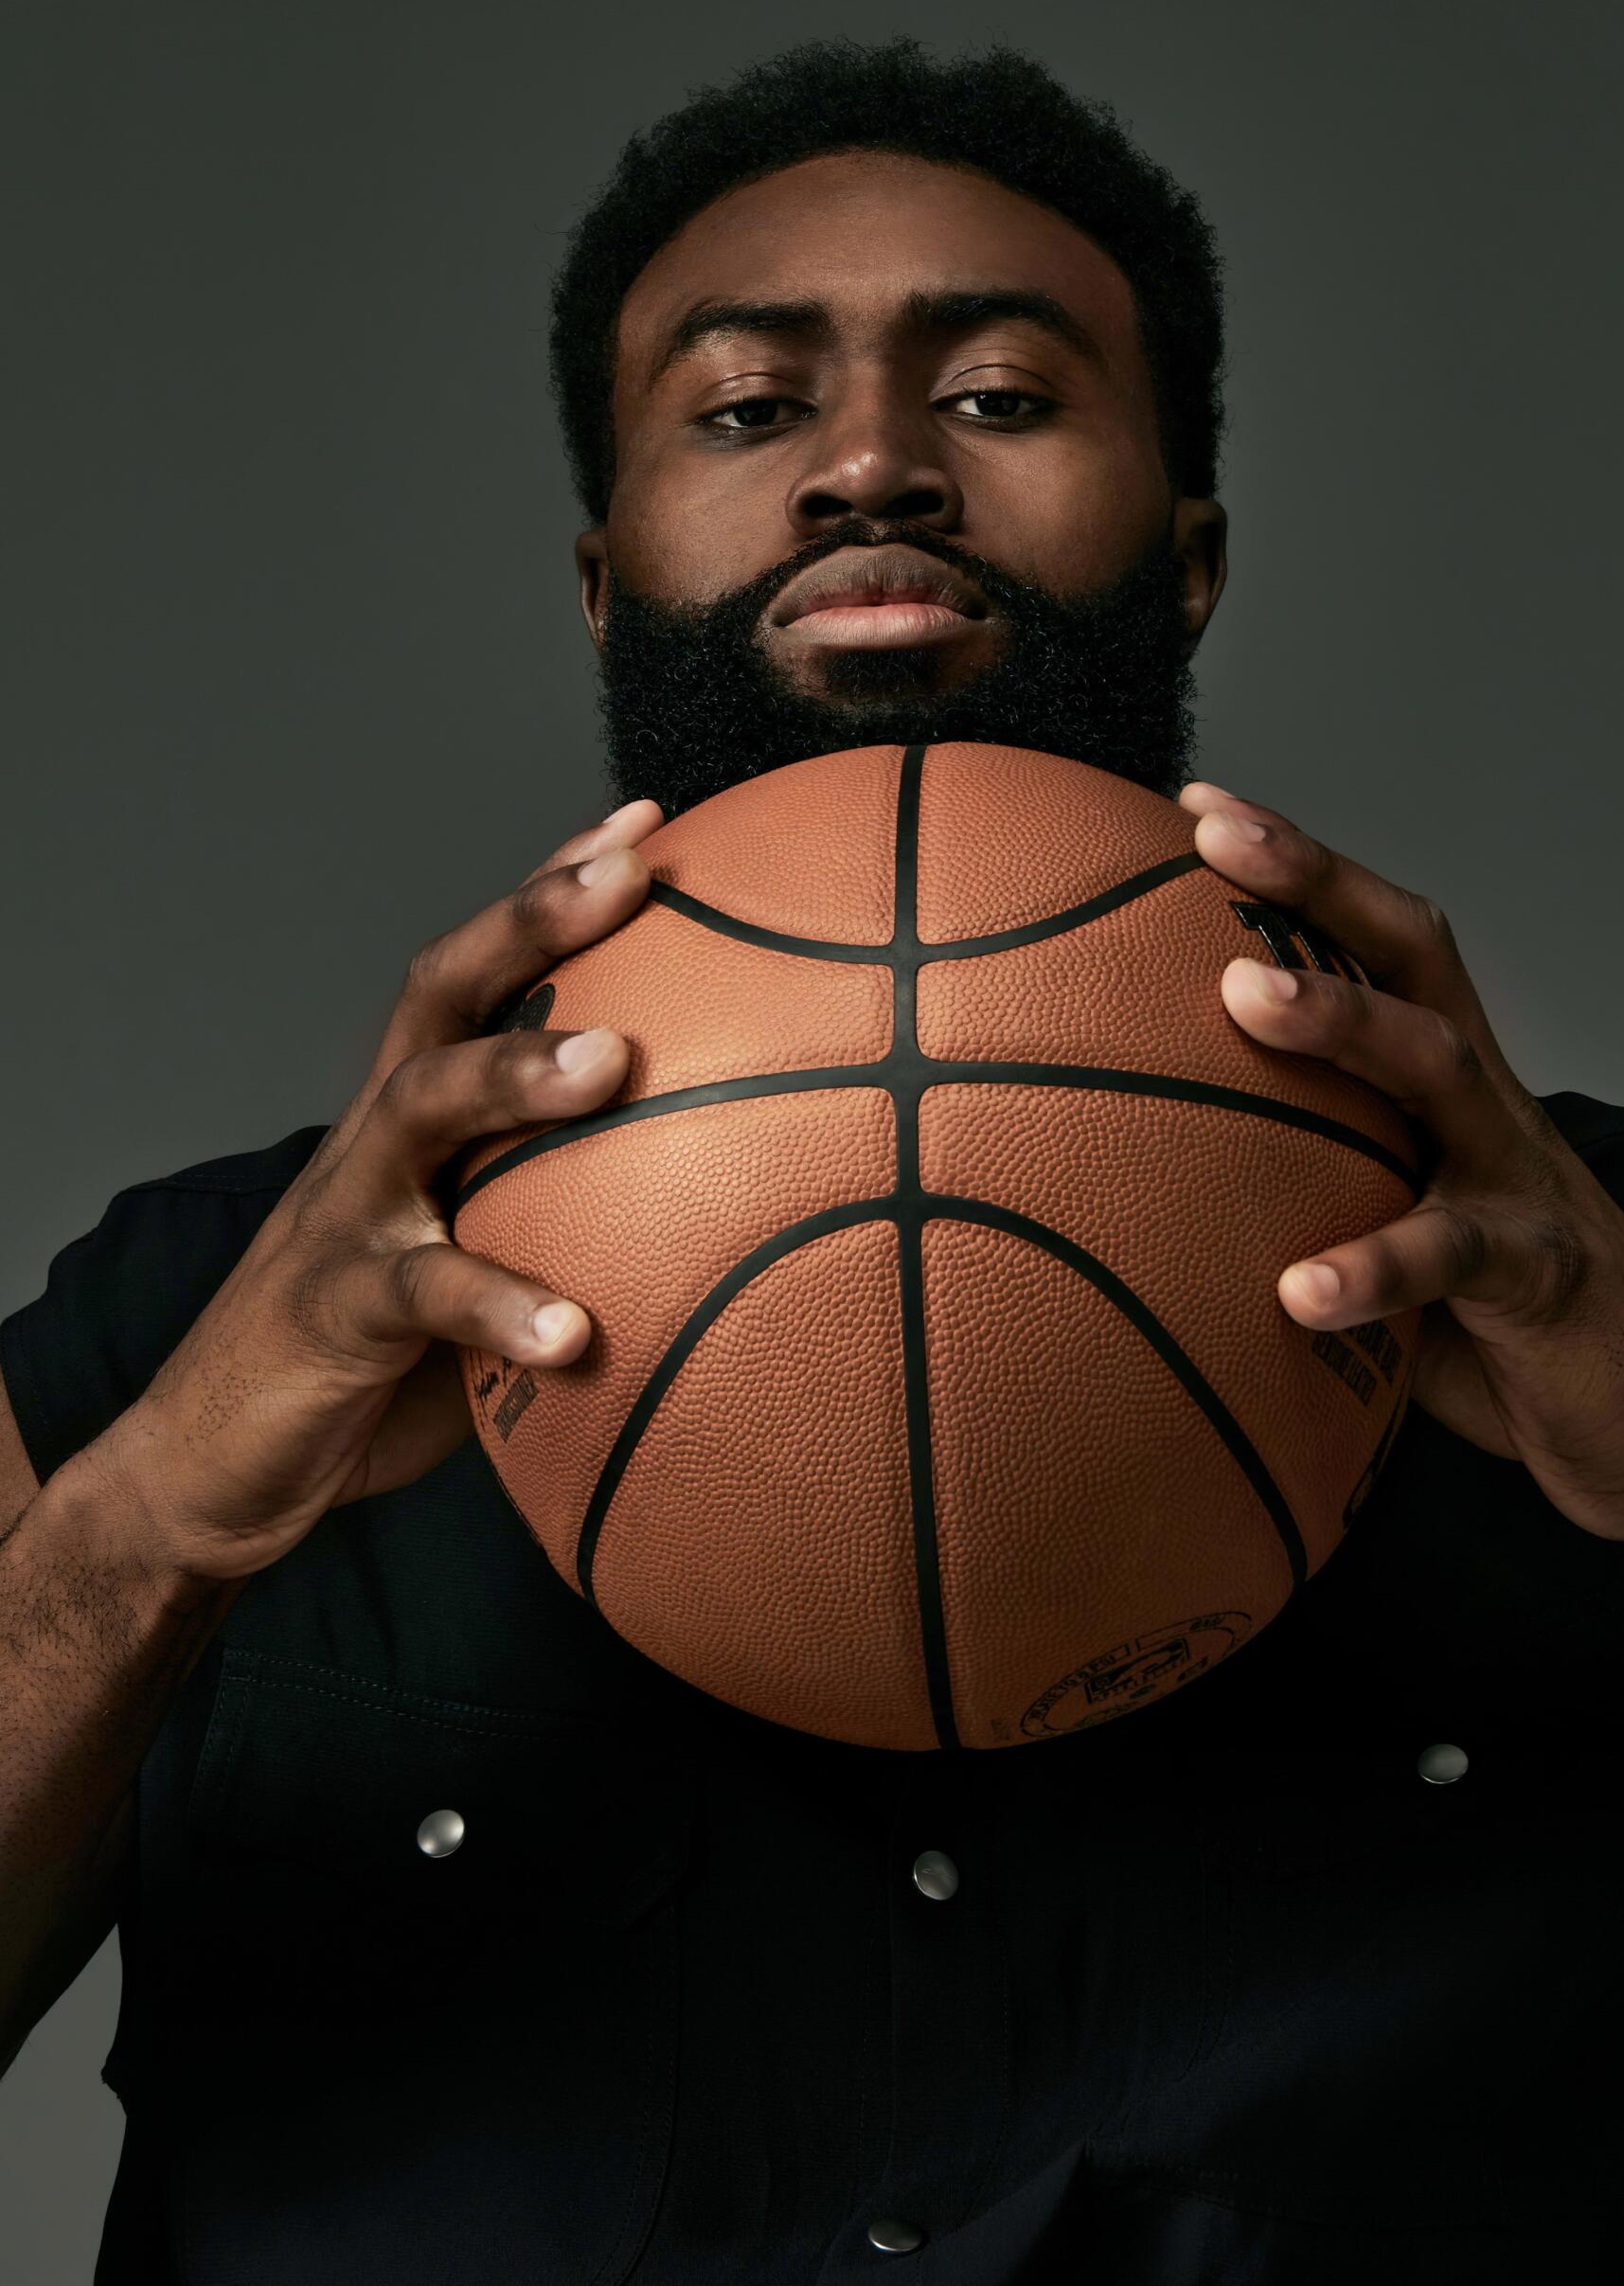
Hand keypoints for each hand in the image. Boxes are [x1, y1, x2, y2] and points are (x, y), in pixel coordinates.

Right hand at [99, 801, 663, 1584]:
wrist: (218, 1462)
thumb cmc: (381, 1355)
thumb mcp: (482, 1258)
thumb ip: (573, 1217)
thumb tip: (744, 1201)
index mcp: (418, 1112)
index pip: (483, 969)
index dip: (553, 889)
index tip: (646, 823)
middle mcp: (380, 1136)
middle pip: (445, 991)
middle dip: (534, 920)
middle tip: (631, 877)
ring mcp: (352, 1215)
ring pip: (425, 1109)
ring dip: (515, 1073)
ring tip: (611, 1059)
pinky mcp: (335, 1312)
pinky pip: (423, 1297)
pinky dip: (500, 1305)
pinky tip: (575, 1329)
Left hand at [1179, 778, 1623, 1559]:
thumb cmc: (1486, 1305)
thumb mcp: (1385, 1215)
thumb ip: (1294, 1176)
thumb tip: (1129, 1168)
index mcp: (1443, 1076)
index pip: (1374, 938)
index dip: (1298, 868)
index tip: (1198, 810)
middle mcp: (1483, 1101)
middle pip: (1409, 958)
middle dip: (1316, 886)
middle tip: (1216, 848)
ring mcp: (1519, 1176)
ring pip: (1439, 1069)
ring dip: (1345, 1022)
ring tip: (1246, 1001)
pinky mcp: (1543, 1274)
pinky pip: (1459, 1257)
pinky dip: (1379, 1267)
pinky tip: (1302, 1290)